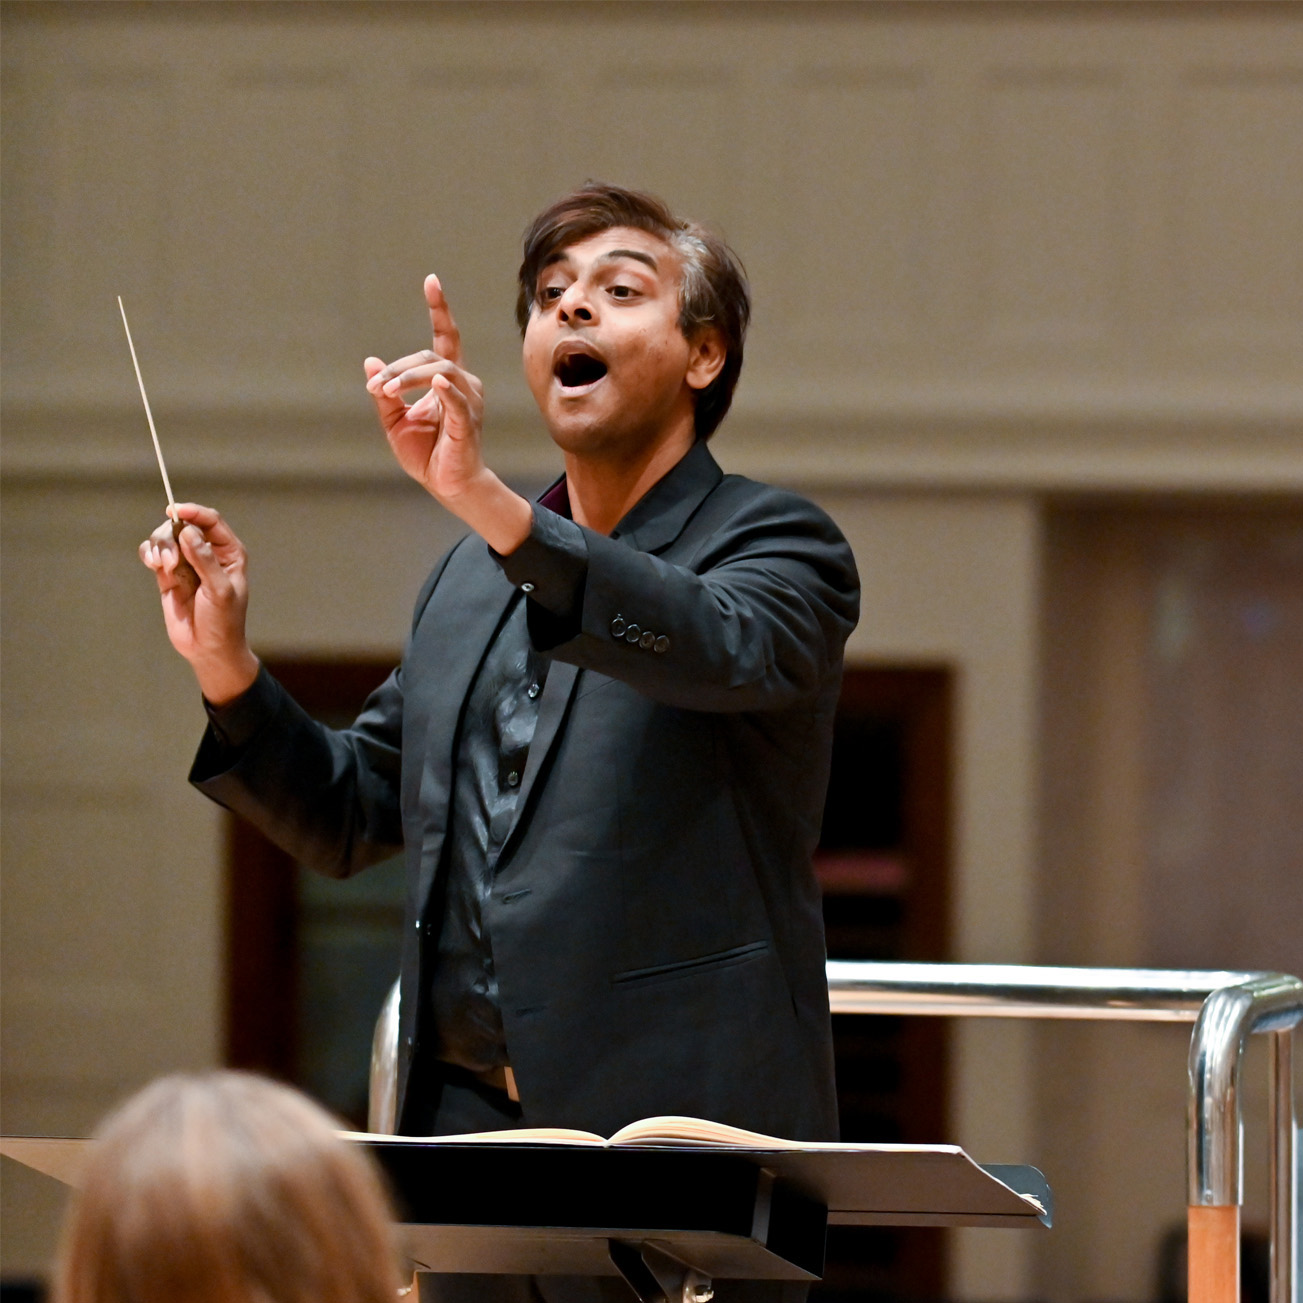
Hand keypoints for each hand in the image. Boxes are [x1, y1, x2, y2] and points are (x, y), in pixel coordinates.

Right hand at [138, 504, 258, 704]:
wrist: (207, 649)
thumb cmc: (223, 621)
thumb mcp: (219, 590)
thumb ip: (204, 560)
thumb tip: (188, 531)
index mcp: (229, 552)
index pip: (211, 521)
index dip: (193, 512)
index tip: (174, 511)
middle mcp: (207, 553)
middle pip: (182, 525)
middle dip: (170, 536)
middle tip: (169, 560)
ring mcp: (186, 563)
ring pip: (165, 537)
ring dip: (159, 546)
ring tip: (162, 567)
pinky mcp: (168, 575)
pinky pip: (153, 553)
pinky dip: (149, 553)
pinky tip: (153, 564)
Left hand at [365, 274, 488, 503]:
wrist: (447, 485)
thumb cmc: (427, 454)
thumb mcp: (395, 420)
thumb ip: (385, 392)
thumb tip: (370, 362)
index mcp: (446, 380)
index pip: (446, 337)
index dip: (439, 310)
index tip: (431, 281)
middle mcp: (462, 384)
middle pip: (430, 357)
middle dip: (398, 369)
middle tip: (376, 387)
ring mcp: (469, 401)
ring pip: (441, 372)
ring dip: (409, 378)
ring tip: (386, 391)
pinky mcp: (468, 421)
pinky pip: (457, 400)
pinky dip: (445, 391)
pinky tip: (435, 386)